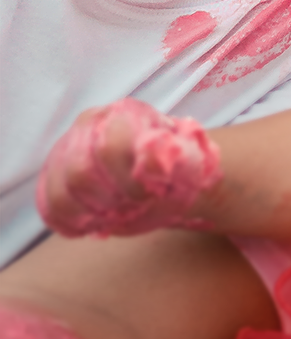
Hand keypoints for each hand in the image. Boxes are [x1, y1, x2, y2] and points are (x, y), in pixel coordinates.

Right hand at [37, 100, 221, 237]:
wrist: (161, 177)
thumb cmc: (177, 169)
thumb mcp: (190, 164)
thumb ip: (182, 159)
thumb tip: (170, 160)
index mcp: (123, 115)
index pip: (111, 145)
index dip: (132, 179)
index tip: (153, 193)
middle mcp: (88, 127)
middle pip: (80, 173)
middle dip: (113, 200)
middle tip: (138, 206)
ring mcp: (65, 152)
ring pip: (62, 195)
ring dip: (95, 213)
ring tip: (122, 211)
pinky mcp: (54, 180)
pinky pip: (51, 209)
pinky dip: (75, 223)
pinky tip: (99, 221)